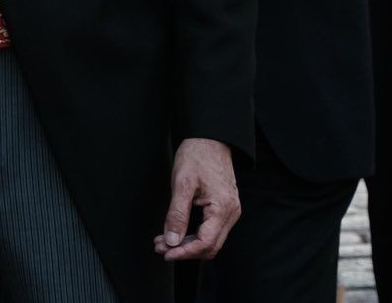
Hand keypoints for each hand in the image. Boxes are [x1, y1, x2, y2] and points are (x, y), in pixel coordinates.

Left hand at [152, 137, 239, 260]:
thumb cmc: (197, 155)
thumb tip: (172, 240)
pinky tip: (176, 232)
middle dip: (184, 250)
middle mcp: (231, 213)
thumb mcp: (182, 183)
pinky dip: (193, 234)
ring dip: (187, 244)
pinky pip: (211, 230)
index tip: (165, 252)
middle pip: (209, 246)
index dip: (184, 252)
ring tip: (164, 241)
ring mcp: (229, 211)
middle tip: (160, 247)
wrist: (209, 138)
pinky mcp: (224, 208)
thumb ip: (177, 214)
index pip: (205, 243)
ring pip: (210, 240)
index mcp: (223, 208)